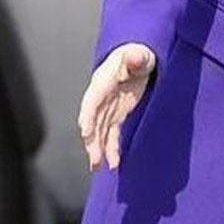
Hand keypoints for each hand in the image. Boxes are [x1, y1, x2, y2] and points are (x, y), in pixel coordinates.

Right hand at [78, 43, 156, 171]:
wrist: (138, 60)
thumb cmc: (137, 56)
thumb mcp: (139, 55)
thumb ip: (136, 58)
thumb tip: (135, 57)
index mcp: (102, 83)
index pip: (91, 101)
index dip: (87, 116)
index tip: (85, 132)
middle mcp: (101, 98)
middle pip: (92, 122)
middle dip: (92, 141)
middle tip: (94, 160)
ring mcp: (108, 109)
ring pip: (99, 132)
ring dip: (98, 150)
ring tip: (98, 167)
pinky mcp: (117, 116)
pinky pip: (111, 135)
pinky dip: (112, 149)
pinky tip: (114, 163)